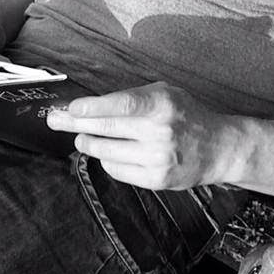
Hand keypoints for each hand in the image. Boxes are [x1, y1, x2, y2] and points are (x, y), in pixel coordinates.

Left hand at [46, 81, 229, 189]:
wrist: (218, 147)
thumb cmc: (187, 115)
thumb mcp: (166, 94)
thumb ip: (133, 98)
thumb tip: (89, 107)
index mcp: (163, 104)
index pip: (122, 104)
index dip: (93, 107)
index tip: (71, 109)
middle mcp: (160, 132)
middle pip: (106, 129)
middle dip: (75, 125)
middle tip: (55, 120)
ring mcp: (157, 159)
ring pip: (105, 153)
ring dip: (89, 144)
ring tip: (83, 138)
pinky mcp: (155, 180)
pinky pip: (116, 170)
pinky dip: (108, 160)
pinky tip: (112, 153)